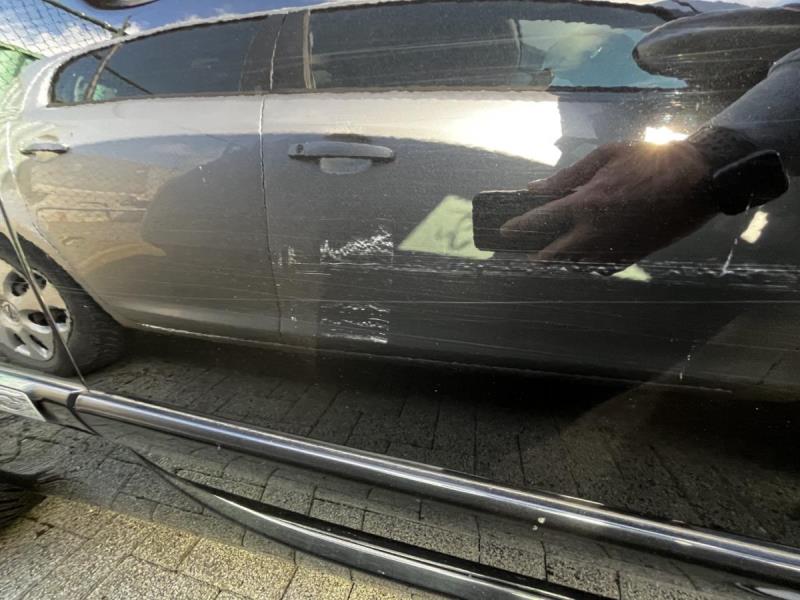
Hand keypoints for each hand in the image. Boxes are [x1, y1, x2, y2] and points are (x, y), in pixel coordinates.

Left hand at [500, 142, 716, 264]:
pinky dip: (587, 266)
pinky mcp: (633, 255)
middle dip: (537, 255)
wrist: (697, 178)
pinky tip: (581, 262)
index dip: (519, 226)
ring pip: (577, 264)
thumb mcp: (605, 156)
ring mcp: (615, 246)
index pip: (541, 220)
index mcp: (586, 203)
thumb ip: (567, 175)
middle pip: (555, 253)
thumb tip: (536, 188)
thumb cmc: (650, 159)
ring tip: (550, 258)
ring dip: (561, 262)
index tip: (505, 230)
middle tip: (526, 254)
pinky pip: (601, 268)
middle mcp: (596, 231)